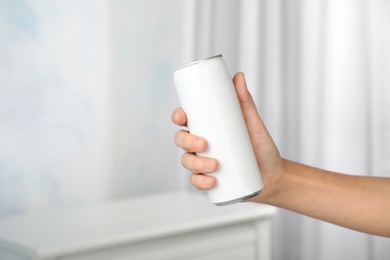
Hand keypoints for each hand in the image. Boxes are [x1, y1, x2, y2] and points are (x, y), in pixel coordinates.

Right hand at [172, 72, 283, 202]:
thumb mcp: (253, 123)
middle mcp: (201, 145)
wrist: (274, 175)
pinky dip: (200, 182)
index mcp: (207, 128)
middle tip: (204, 144)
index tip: (182, 116)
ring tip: (215, 165)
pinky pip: (196, 181)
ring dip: (195, 164)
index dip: (178, 117)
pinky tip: (211, 181)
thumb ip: (245, 101)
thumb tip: (238, 76)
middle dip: (186, 142)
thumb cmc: (261, 147)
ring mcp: (204, 163)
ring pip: (187, 161)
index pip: (185, 121)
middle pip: (181, 140)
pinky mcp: (209, 180)